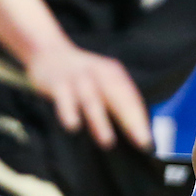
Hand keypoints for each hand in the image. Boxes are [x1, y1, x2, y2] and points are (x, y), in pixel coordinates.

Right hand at [27, 41, 150, 148]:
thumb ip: (116, 101)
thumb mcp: (102, 81)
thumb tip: (134, 133)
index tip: (148, 143)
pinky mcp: (58, 83)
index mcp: (114, 74)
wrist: (47, 52)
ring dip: (100, 121)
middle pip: (118, 98)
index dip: (141, 120)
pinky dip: (69, 111)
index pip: (131, 99)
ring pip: (92, 100)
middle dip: (131, 121)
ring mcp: (78, 78)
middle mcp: (99, 74)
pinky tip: (73, 126)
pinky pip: (64, 98)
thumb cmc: (81, 76)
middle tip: (141, 142)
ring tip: (107, 142)